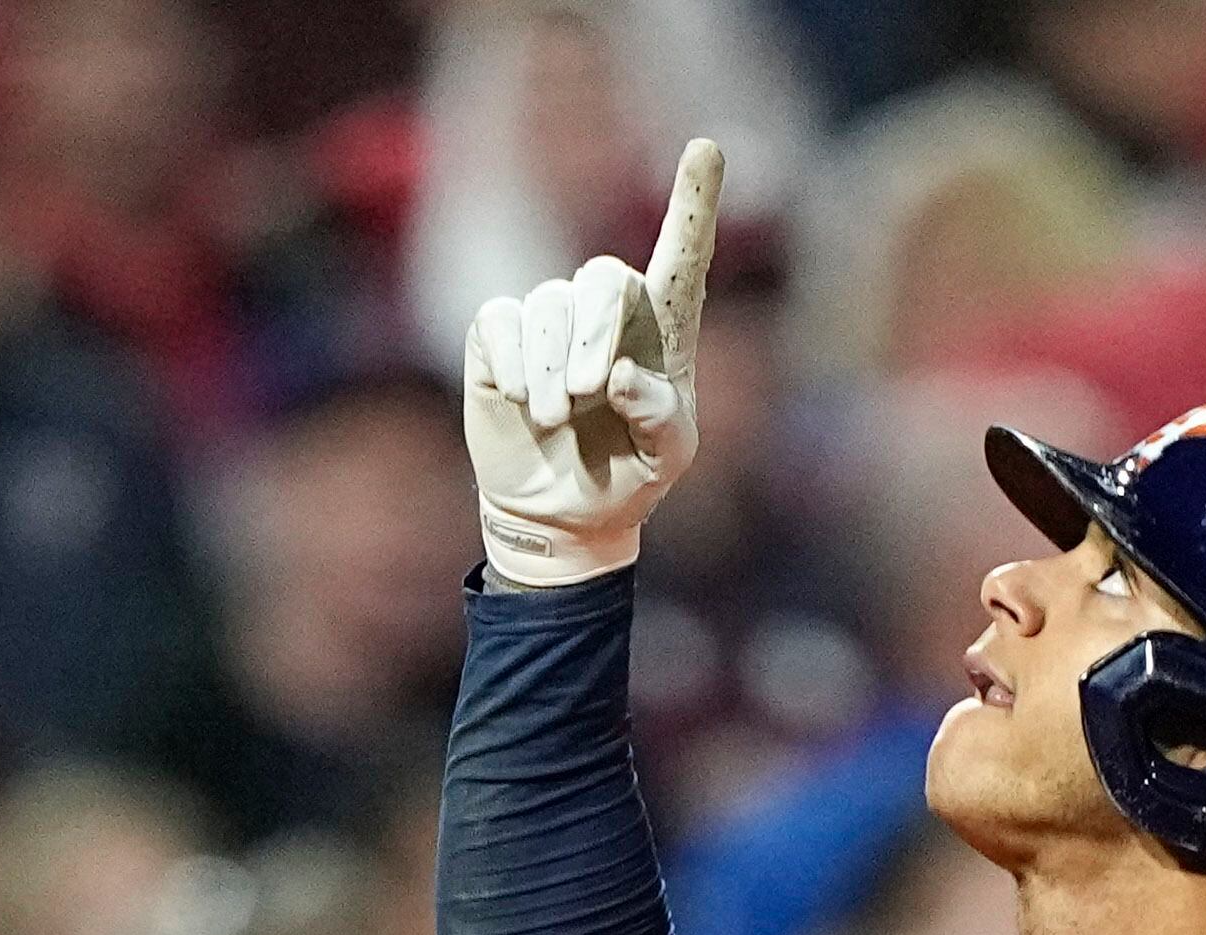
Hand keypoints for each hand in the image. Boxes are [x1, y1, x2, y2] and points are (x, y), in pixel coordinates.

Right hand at [460, 137, 721, 586]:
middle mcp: (607, 311)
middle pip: (603, 277)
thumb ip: (660, 419)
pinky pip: (500, 322)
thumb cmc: (629, 476)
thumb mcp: (667, 459)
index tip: (705, 148)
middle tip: (591, 393)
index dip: (693, 200)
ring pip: (547, 306)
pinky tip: (524, 402)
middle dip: (595, 333)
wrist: (565, 514)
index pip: (683, 253)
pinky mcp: (499, 335)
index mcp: (664, 328)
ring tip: (556, 418)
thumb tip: (618, 375)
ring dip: (552, 367)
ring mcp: (550, 319)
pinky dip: (514, 365)